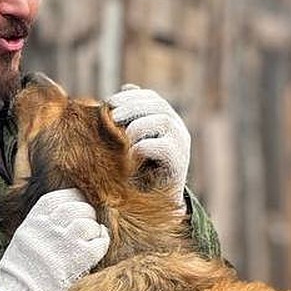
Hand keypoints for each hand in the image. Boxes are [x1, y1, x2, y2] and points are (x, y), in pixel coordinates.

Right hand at [0, 188, 109, 290]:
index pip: (57, 199)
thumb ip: (37, 225)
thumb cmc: (19, 276)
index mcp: (33, 221)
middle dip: (85, 214)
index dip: (71, 199)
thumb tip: (54, 216)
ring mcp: (65, 241)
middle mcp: (49, 227)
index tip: (77, 205)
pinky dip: (102, 242)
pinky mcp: (80, 258)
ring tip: (90, 240)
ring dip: (93, 230)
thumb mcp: (21, 240)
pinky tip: (98, 248)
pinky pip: (100, 241)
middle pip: (76, 207)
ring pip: (89, 222)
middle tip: (87, 225)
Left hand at [107, 84, 189, 209]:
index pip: (151, 97)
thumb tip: (125, 87)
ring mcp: (181, 145)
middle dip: (131, 107)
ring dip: (137, 126)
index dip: (130, 97)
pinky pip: (162, 146)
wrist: (151, 204)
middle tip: (111, 117)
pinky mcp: (179, 163)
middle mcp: (178, 129)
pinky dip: (142, 148)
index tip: (109, 103)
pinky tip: (129, 156)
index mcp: (166, 119)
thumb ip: (129, 118)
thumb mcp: (130, 140)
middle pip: (158, 105)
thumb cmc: (136, 170)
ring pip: (162, 121)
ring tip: (121, 138)